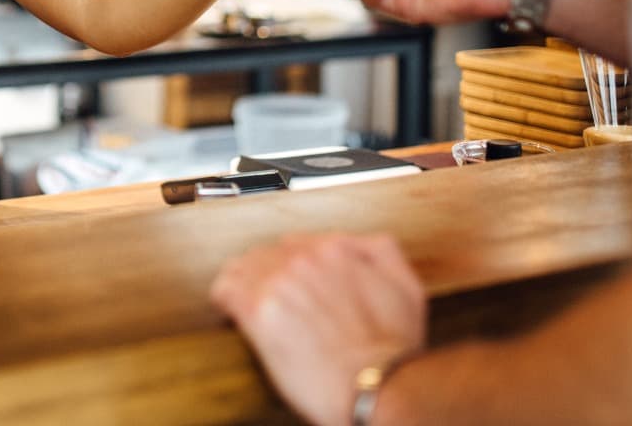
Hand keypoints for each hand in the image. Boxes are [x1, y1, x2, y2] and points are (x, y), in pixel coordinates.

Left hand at [210, 233, 425, 425]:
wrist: (378, 388)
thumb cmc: (392, 350)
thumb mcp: (406, 287)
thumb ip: (381, 251)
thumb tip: (358, 241)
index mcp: (334, 249)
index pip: (296, 243)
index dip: (292, 264)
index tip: (292, 281)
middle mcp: (303, 259)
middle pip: (268, 252)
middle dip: (269, 272)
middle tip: (272, 295)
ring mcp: (279, 283)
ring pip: (244, 266)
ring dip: (245, 281)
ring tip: (246, 298)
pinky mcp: (259, 313)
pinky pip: (226, 289)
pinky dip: (226, 296)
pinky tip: (229, 306)